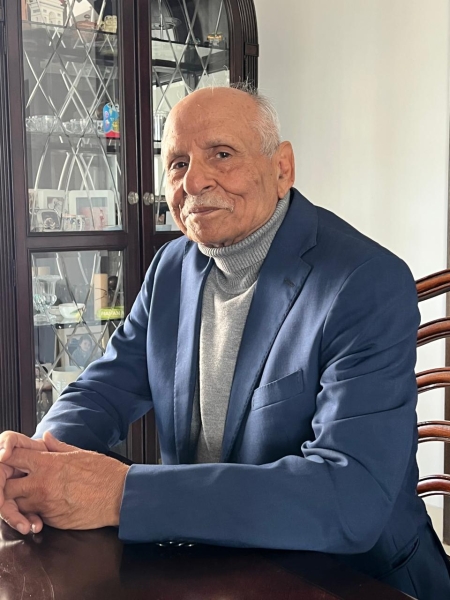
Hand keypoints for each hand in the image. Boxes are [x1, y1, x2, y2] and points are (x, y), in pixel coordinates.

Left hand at [2, 432, 128, 530]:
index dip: (8, 457)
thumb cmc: (104, 473)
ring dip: (21, 500)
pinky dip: (36, 512)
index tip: (11, 459)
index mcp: (48, 464)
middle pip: (7, 486)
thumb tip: (46, 438)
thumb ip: (57, 447)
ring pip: (17, 505)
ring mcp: (45, 505)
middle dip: (9, 484)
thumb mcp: (80, 453)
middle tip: (18, 481)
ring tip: (33, 494)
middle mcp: (41, 485)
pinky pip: (35, 516)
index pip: (13, 457)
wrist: (120, 496)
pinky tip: (47, 505)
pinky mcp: (52, 521)